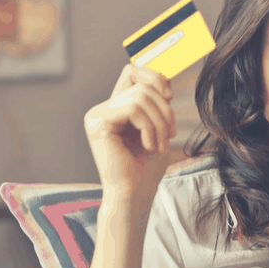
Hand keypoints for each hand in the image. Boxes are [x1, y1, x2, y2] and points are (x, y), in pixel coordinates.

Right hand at [83, 63, 177, 202]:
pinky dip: (149, 127)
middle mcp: (102, 109)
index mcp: (114, 109)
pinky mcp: (98, 123)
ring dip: (159, 122)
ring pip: (140, 97)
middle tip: (171, 134)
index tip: (170, 98)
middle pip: (141, 85)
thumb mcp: (158, 129)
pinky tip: (150, 146)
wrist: (134, 195)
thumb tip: (165, 75)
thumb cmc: (146, 169)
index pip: (132, 72)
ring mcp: (97, 115)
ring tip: (160, 144)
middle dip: (164, 108)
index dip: (154, 77)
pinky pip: (132, 108)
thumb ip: (157, 102)